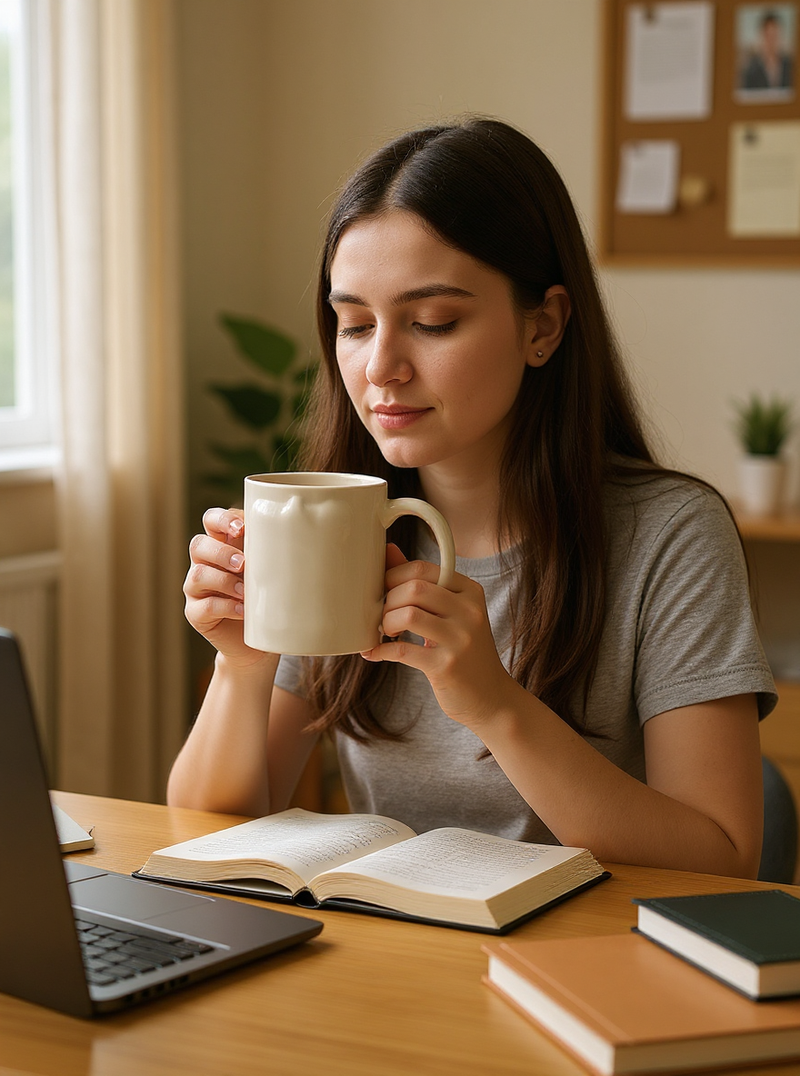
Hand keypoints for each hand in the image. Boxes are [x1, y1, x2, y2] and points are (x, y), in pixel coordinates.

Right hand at [183, 508, 266, 667]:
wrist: (257, 642)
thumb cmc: (266, 599)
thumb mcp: (270, 572)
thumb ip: (273, 553)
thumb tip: (302, 537)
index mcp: (221, 546)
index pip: (211, 520)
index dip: (221, 519)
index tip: (242, 528)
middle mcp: (204, 564)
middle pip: (198, 545)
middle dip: (222, 552)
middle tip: (243, 564)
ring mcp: (196, 589)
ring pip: (198, 574)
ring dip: (224, 581)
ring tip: (246, 592)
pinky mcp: (196, 614)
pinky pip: (204, 606)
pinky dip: (226, 607)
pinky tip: (243, 611)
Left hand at [361, 545, 515, 732]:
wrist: (491, 697)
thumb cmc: (463, 649)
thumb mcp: (450, 612)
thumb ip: (421, 581)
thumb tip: (388, 550)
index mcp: (470, 591)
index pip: (422, 569)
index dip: (393, 577)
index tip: (384, 592)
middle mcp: (469, 612)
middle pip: (413, 589)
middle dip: (388, 600)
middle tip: (383, 616)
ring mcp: (460, 639)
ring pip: (407, 615)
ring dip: (385, 623)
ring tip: (384, 633)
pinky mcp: (446, 666)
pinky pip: (402, 650)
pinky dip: (380, 650)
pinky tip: (374, 653)